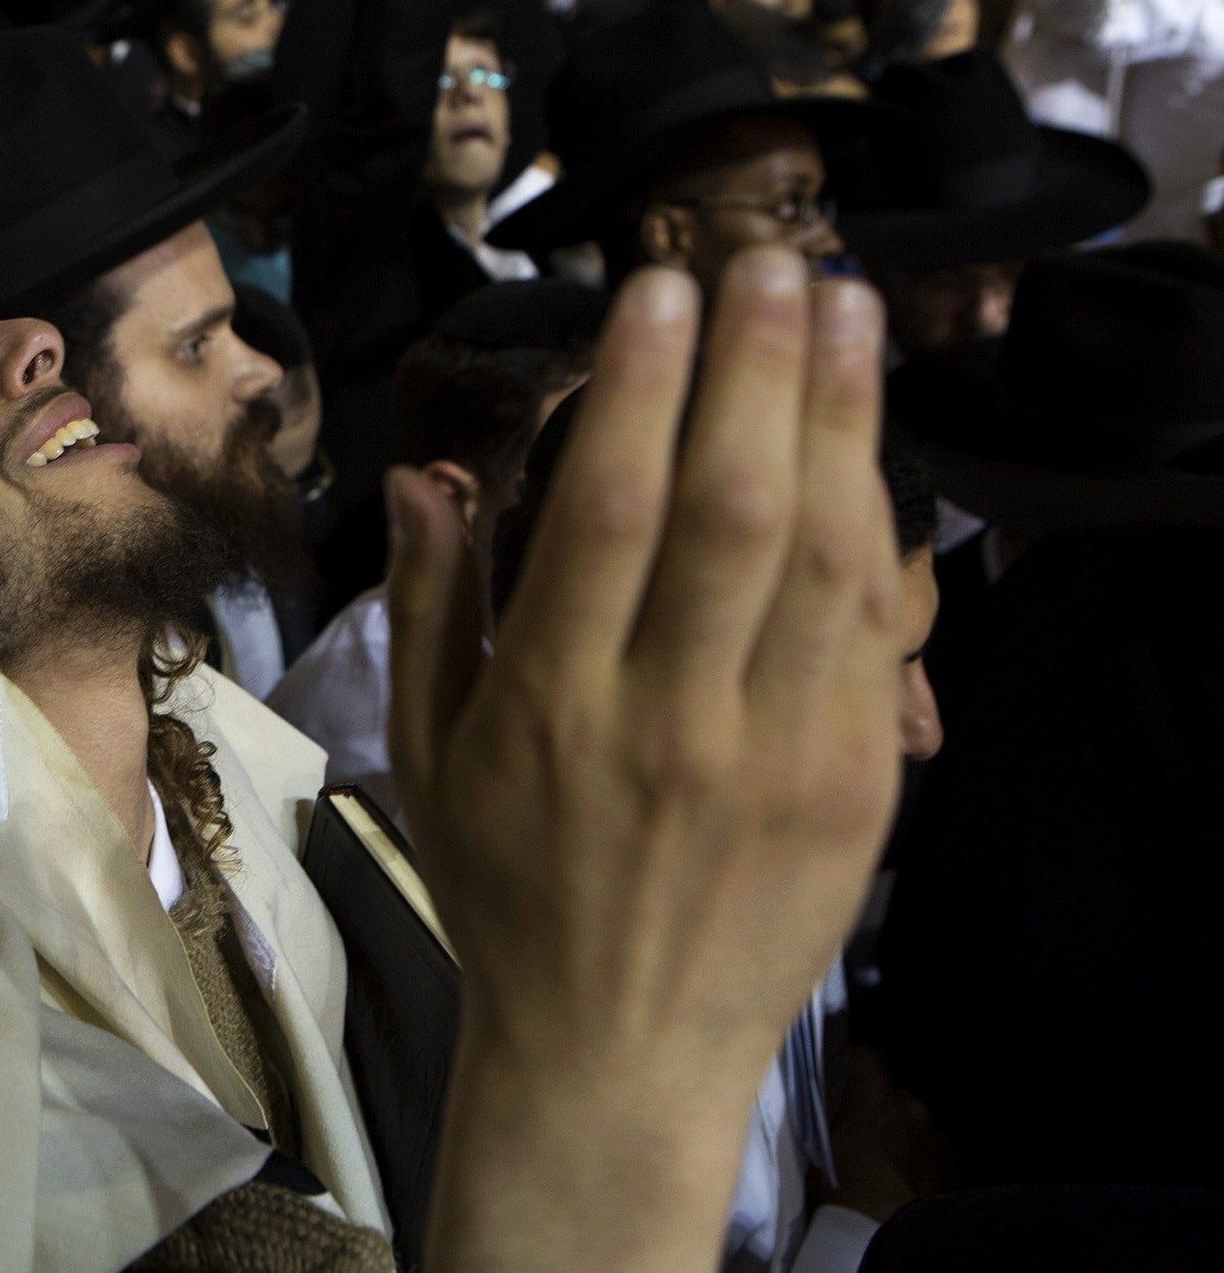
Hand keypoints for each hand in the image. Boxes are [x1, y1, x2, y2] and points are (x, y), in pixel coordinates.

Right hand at [388, 250, 904, 1269]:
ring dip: (838, 418)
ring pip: (824, 555)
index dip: (639, 387)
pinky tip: (866, 440)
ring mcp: (778, 753)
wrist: (618, 1047)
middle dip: (755, 368)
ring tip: (839, 309)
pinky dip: (879, 520)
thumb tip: (431, 469)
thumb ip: (432, 603)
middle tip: (771, 260)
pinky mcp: (856, 783)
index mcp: (550, 707)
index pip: (607, 513)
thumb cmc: (507, 888)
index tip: (658, 290)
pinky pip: (875, 629)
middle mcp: (670, 721)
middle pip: (732, 511)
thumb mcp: (429, 752)